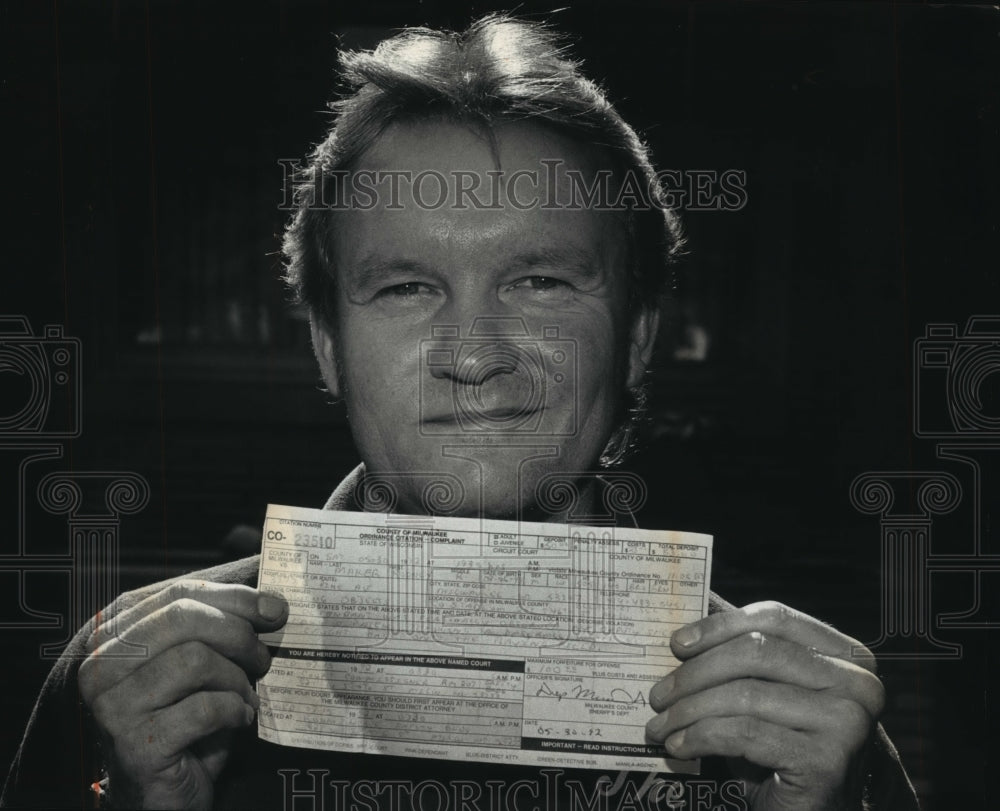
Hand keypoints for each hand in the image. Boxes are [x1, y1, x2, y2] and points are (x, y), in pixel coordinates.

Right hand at [78, 580, 287, 808]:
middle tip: (264, 657)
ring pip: (195, 660)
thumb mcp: (199, 662)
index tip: (275, 608)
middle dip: (238, 633)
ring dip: (237, 677)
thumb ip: (219, 626)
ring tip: (246, 694)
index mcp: (114, 635)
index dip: (234, 597)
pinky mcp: (136, 744)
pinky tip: (240, 718)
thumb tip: (273, 603)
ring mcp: (114, 706)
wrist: (163, 792)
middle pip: (184, 618)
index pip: (179, 593)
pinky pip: (204, 709)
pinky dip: (235, 710)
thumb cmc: (184, 719)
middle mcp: (102, 666)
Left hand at [645, 601, 883, 810]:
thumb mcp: (765, 693)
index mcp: (848, 654)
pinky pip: (745, 733)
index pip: (775, 618)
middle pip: (756, 652)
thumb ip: (740, 658)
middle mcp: (857, 683)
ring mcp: (847, 722)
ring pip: (745, 694)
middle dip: (696, 672)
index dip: (719, 626)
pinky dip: (702, 737)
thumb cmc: (782, 749)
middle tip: (658, 694)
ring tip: (660, 725)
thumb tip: (683, 633)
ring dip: (689, 710)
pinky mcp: (826, 761)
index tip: (677, 644)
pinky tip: (680, 746)